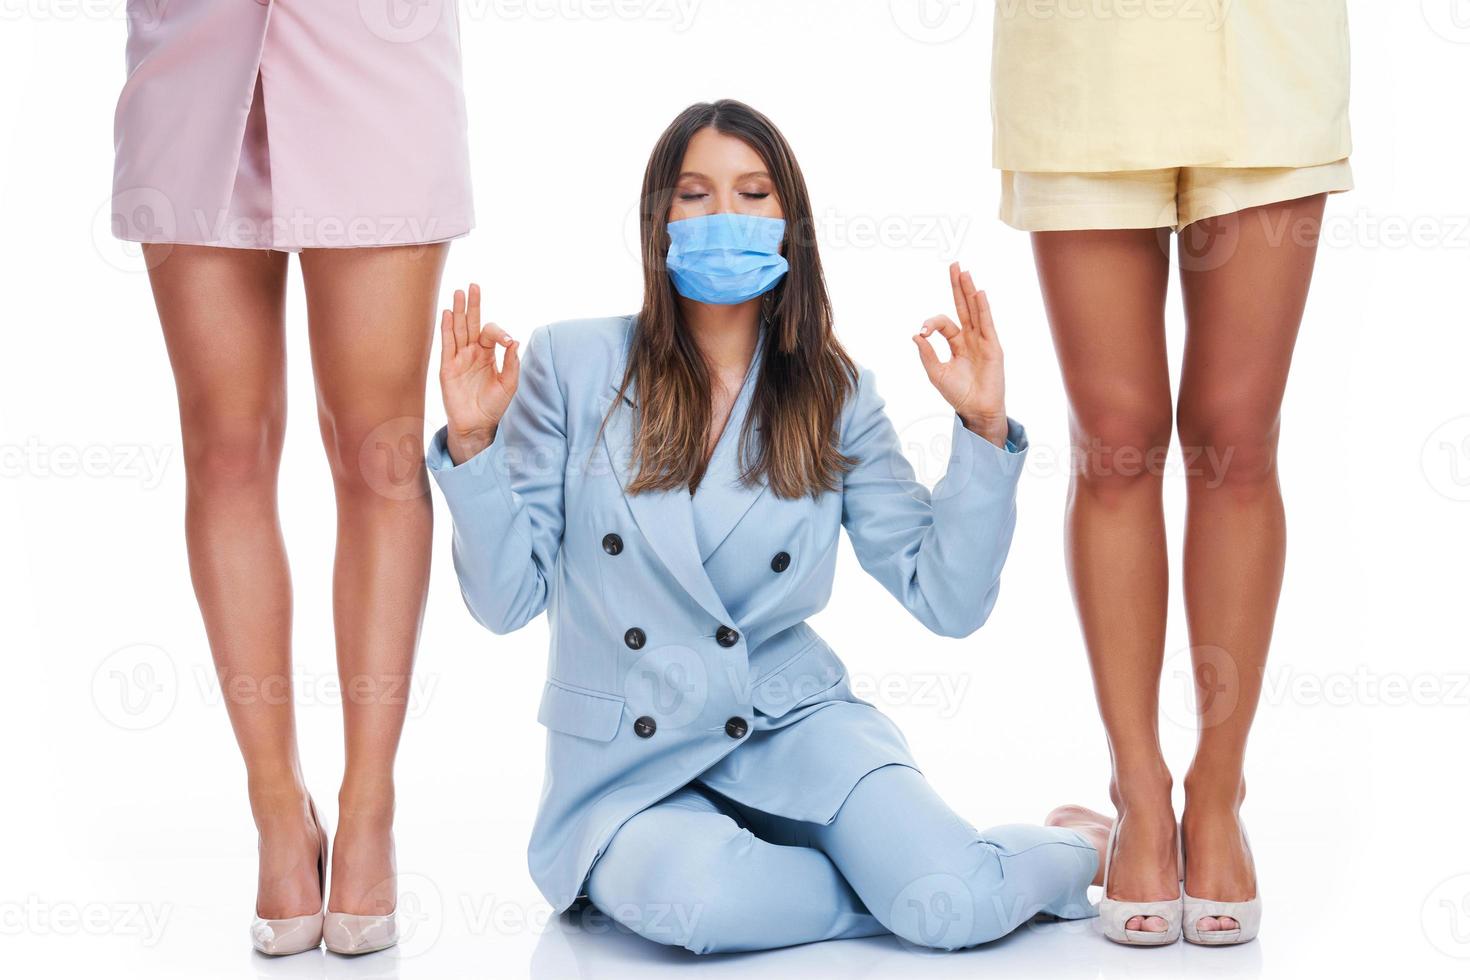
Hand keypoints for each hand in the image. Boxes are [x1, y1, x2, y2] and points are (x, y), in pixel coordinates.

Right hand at [439, 283, 518, 464]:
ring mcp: (459, 358)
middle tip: (474, 286)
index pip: (491, 333)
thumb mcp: (509, 384)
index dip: (499, 332)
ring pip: (458, 329)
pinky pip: (447, 344)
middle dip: (473, 305)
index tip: (507, 342)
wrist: (477, 424)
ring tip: (459, 292)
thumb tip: (515, 341)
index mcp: (488, 354)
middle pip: (472, 323)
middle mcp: (472, 352)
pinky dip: (447, 329)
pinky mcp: (447, 367)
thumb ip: (512, 363)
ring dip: (458, 311)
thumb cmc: (493, 405)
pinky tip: (448, 313)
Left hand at [913, 263, 1007, 447]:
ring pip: (975, 310)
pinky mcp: (992, 347)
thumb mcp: (936, 373)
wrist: (976, 410)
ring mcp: (982, 341)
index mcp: (956, 343)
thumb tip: (915, 335)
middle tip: (954, 265)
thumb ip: (927, 354)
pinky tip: (979, 293)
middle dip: (957, 286)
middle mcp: (970, 338)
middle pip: (963, 307)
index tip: (922, 332)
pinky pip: (987, 324)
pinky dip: (983, 308)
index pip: (943, 323)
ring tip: (964, 272)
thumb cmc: (958, 394)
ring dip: (969, 291)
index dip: (931, 324)